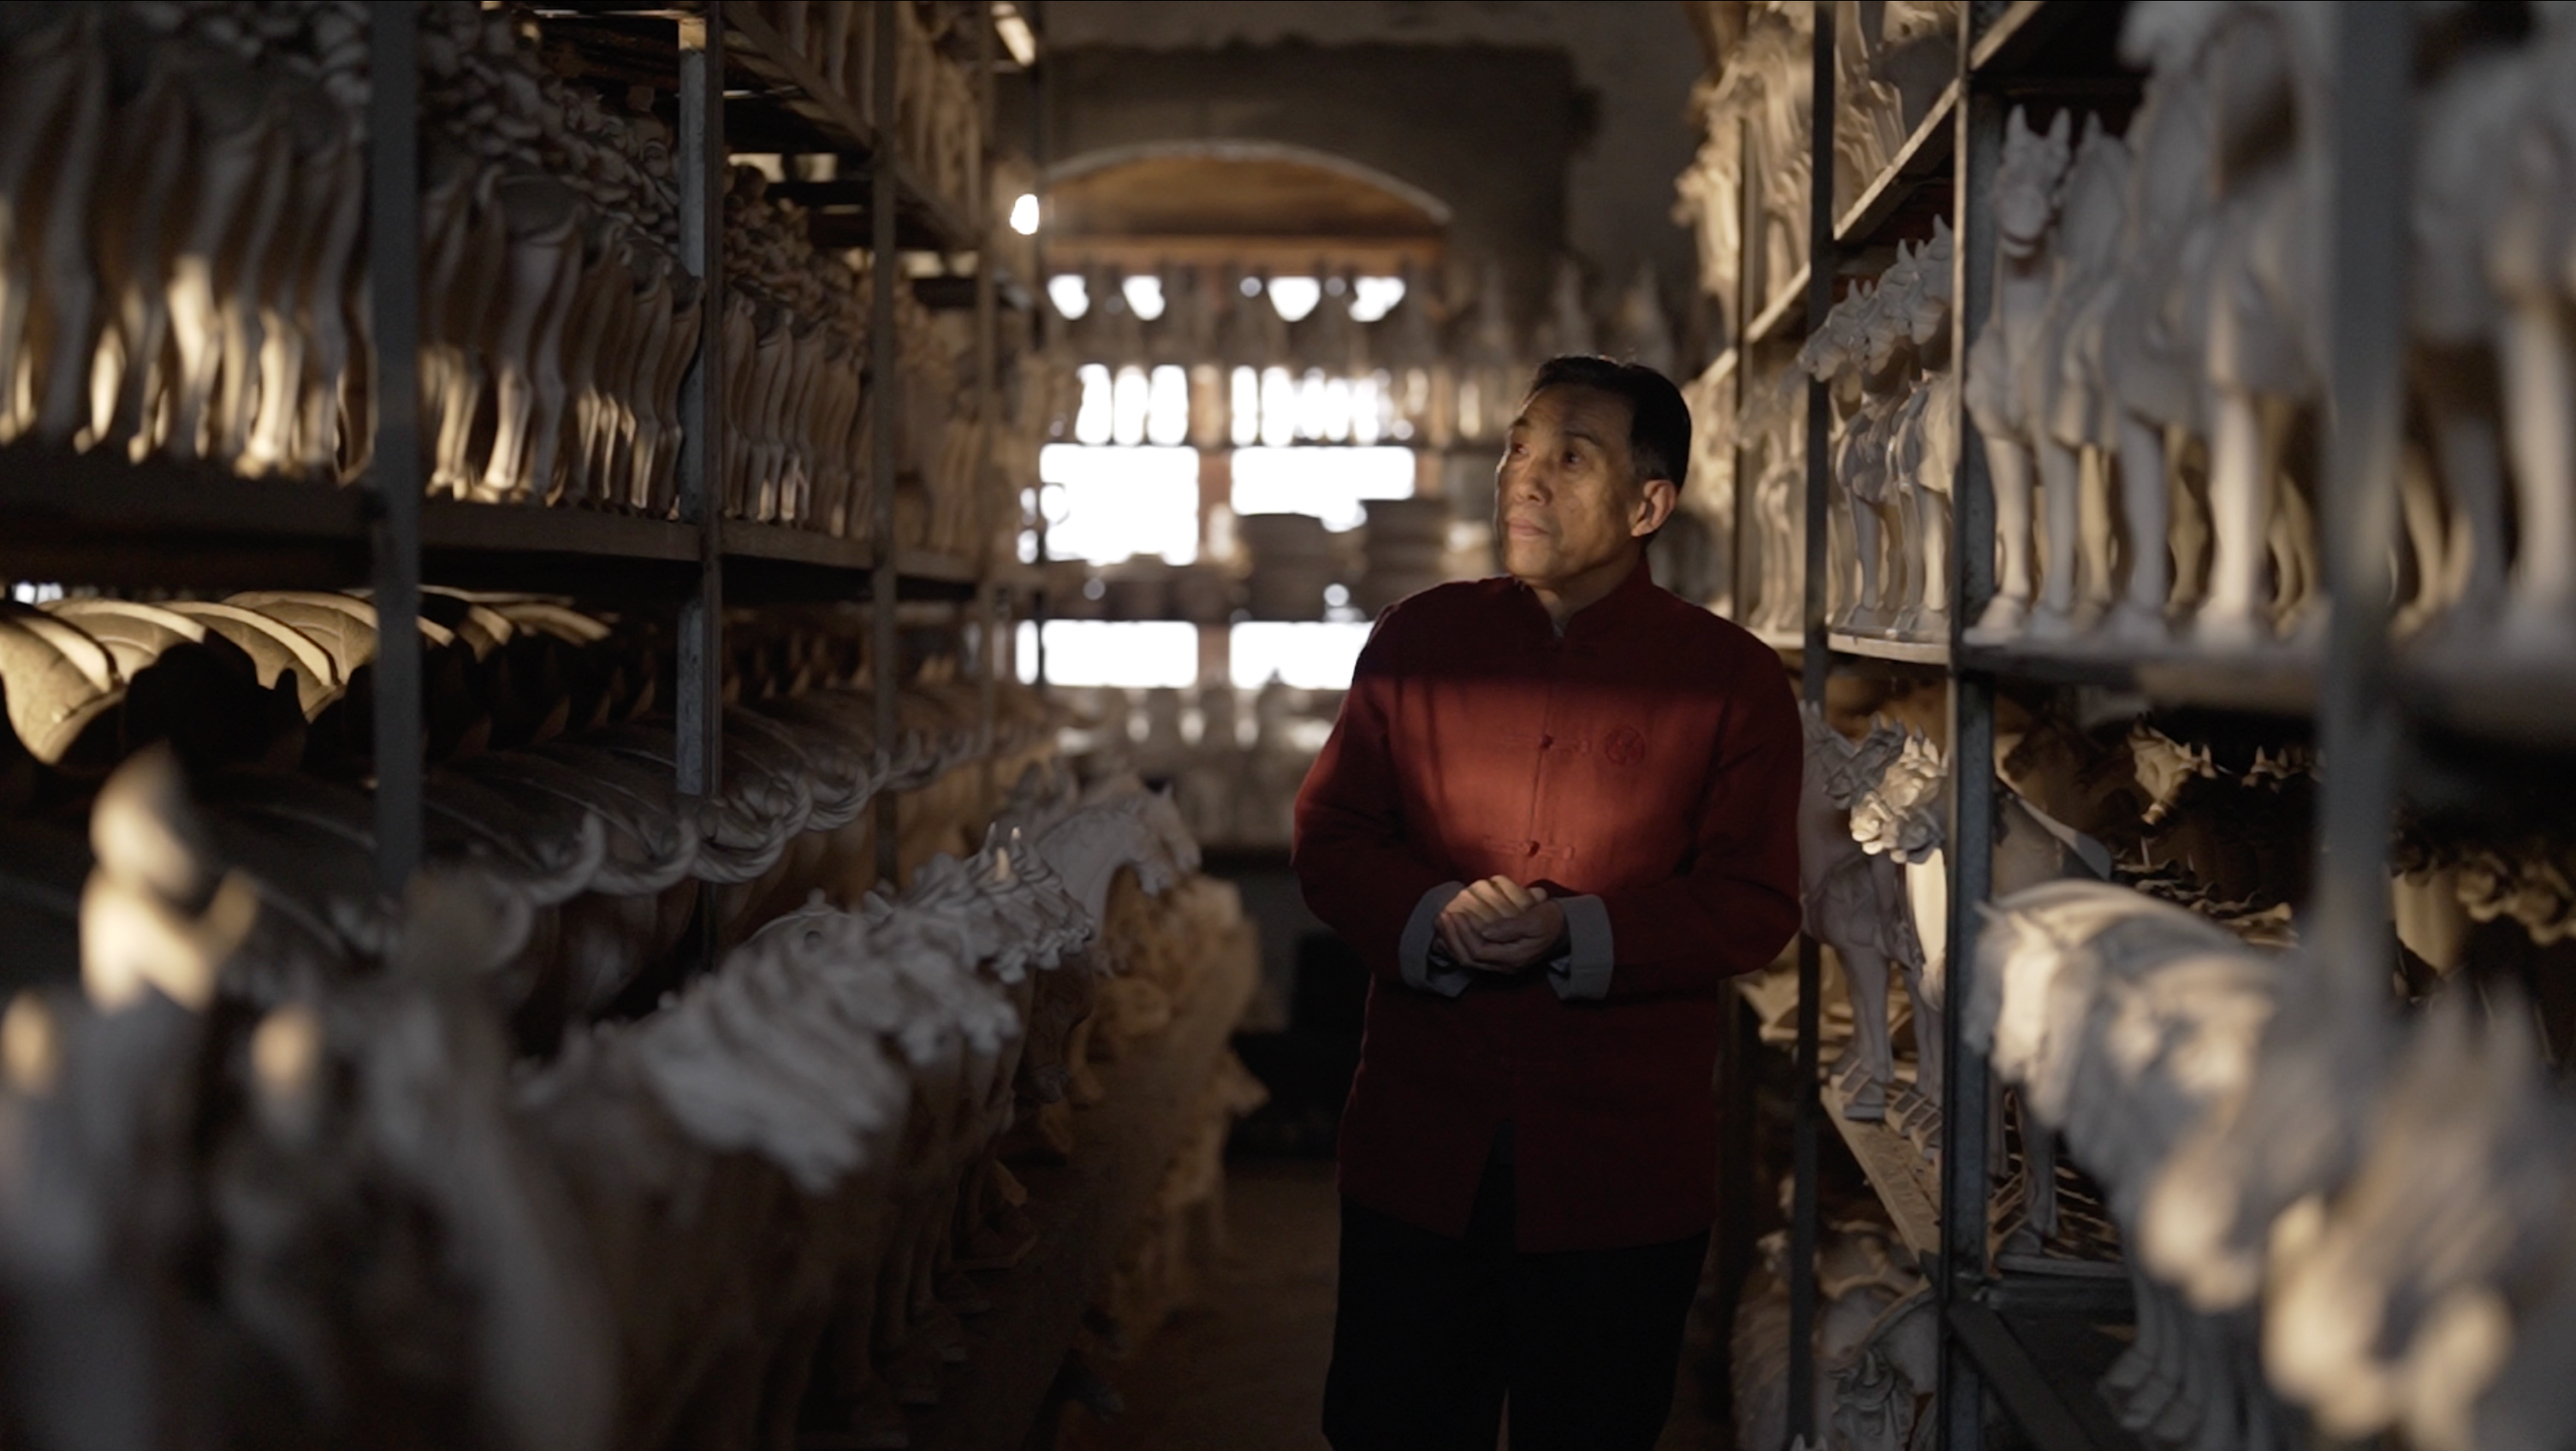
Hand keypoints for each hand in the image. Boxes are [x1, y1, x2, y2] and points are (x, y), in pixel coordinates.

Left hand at [1437, 876, 1566, 973]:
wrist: (1564, 930)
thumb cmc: (1551, 920)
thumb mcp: (1535, 920)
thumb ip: (1510, 927)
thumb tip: (1485, 931)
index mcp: (1514, 958)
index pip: (1479, 951)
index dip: (1463, 934)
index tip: (1455, 913)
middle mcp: (1505, 966)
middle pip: (1469, 959)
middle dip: (1452, 938)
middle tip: (1442, 916)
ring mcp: (1501, 964)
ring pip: (1468, 960)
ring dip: (1451, 942)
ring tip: (1440, 923)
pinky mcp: (1499, 958)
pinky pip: (1472, 957)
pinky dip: (1457, 946)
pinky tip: (1446, 935)